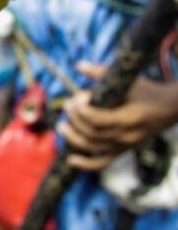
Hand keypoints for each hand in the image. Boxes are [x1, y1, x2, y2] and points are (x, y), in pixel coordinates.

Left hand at [60, 62, 177, 170]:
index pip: (98, 120)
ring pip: (93, 148)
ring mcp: (125, 146)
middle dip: (75, 119)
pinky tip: (70, 159)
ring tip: (62, 125)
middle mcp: (127, 135)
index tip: (78, 97)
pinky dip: (85, 164)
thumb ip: (102, 72)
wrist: (171, 109)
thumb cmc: (148, 91)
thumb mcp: (129, 80)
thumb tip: (78, 65)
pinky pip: (103, 163)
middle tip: (68, 105)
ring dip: (73, 138)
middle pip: (92, 133)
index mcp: (130, 118)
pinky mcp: (123, 151)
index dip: (82, 110)